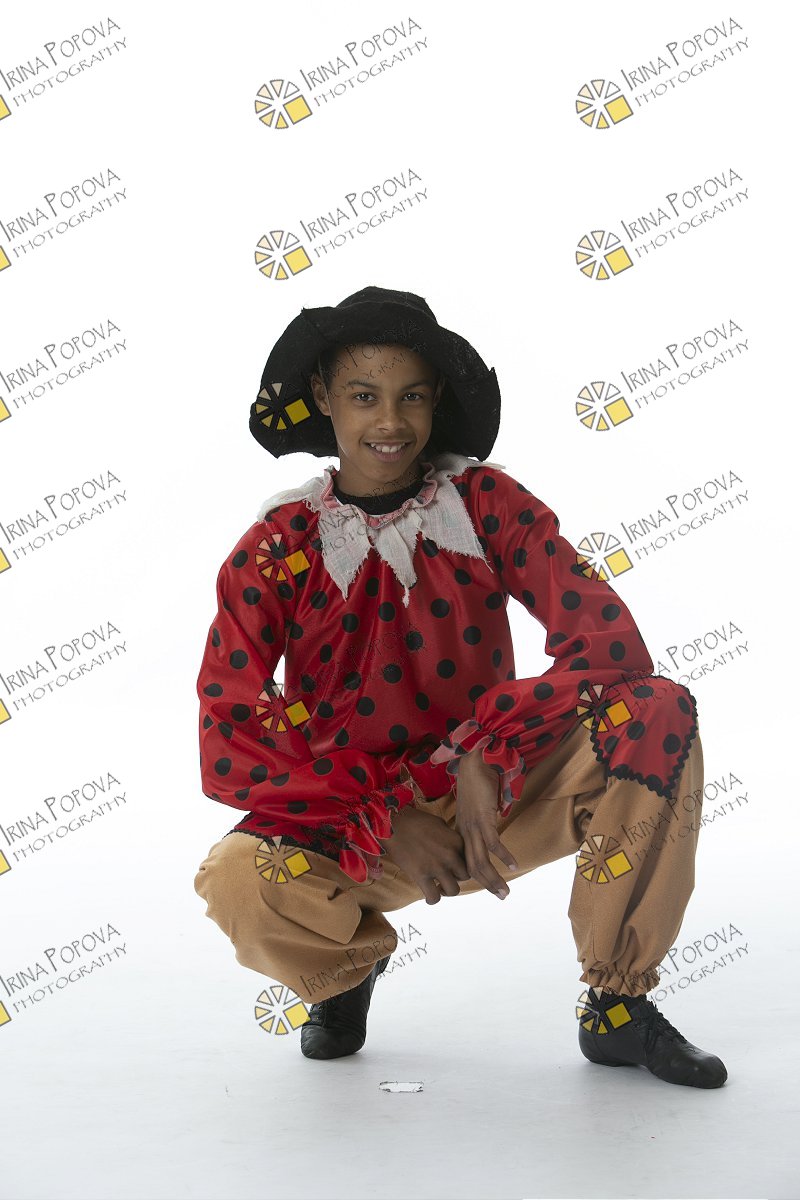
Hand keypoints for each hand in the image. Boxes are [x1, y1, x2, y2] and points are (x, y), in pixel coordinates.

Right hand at [375, 805, 470, 904]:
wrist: (393, 824)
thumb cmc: (414, 820)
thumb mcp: (439, 823)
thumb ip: (450, 837)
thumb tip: (454, 848)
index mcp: (456, 841)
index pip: (469, 859)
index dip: (462, 864)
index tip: (454, 865)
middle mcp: (450, 855)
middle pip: (465, 876)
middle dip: (456, 877)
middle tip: (446, 876)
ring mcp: (436, 866)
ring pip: (453, 890)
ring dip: (447, 890)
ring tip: (438, 887)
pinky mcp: (421, 876)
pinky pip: (434, 897)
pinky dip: (432, 900)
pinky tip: (428, 896)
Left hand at [455, 747, 518, 899]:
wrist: (474, 762)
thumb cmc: (477, 783)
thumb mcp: (476, 807)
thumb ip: (482, 821)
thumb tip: (493, 831)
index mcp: (462, 830)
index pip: (467, 860)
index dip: (477, 875)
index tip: (489, 885)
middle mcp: (465, 832)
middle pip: (473, 866)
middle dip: (487, 884)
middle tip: (501, 896)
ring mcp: (473, 826)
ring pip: (480, 860)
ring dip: (494, 878)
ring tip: (505, 891)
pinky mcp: (483, 818)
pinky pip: (493, 842)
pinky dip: (503, 855)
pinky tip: (513, 865)